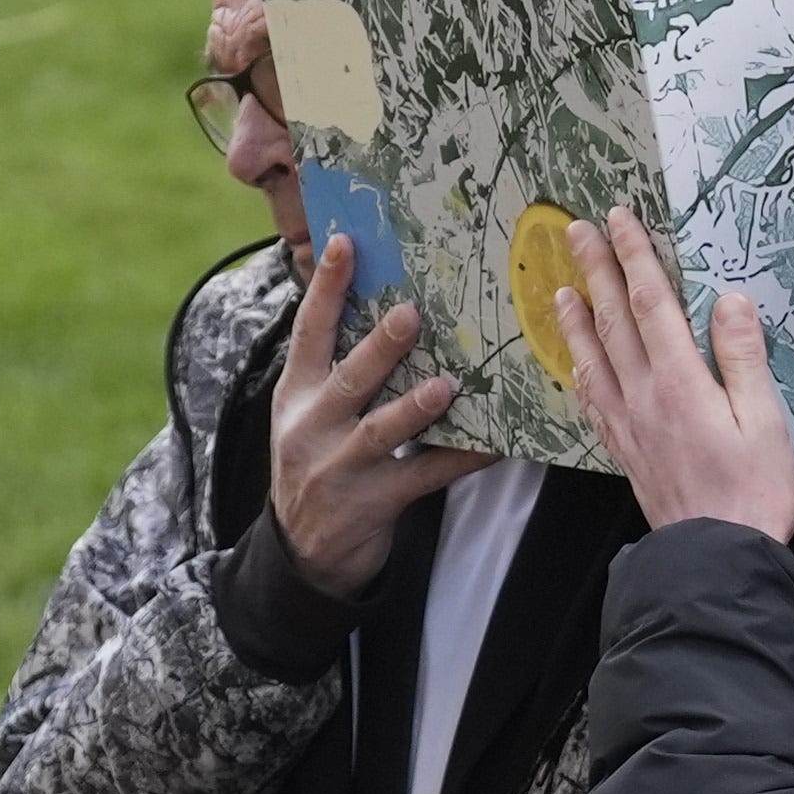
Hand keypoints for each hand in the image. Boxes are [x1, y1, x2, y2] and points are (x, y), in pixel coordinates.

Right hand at [267, 235, 474, 599]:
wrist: (301, 551)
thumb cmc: (317, 463)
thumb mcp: (307, 414)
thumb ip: (336, 370)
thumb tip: (388, 306)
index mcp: (295, 393)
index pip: (309, 331)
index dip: (326, 288)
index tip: (345, 243)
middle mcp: (311, 426)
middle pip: (348, 378)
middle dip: (380, 347)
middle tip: (411, 314)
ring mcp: (339, 467)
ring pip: (381, 430)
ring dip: (415, 407)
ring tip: (446, 386)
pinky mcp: (373, 503)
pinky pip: (425, 476)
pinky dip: (462, 459)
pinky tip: (497, 444)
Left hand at [556, 208, 793, 539]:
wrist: (715, 556)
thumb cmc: (753, 490)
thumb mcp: (765, 419)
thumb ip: (743, 357)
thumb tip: (728, 301)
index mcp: (681, 381)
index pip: (651, 304)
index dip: (634, 258)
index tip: (619, 220)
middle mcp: (644, 395)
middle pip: (613, 321)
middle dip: (596, 271)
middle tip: (576, 232)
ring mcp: (627, 424)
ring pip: (592, 358)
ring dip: (575, 318)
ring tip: (560, 287)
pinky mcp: (624, 449)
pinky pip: (592, 400)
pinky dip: (579, 370)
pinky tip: (575, 361)